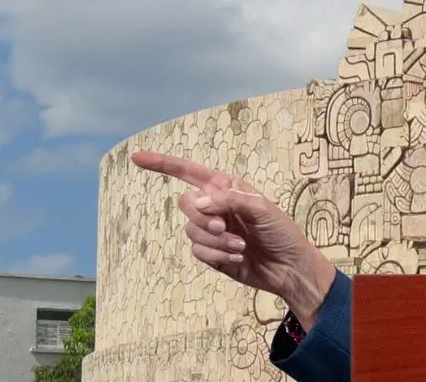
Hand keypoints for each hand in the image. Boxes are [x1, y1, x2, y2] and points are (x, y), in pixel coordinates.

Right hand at [131, 150, 336, 324]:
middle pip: (185, 203)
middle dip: (202, 217)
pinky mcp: (211, 253)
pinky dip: (216, 254)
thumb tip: (197, 202)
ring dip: (215, 241)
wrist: (289, 267)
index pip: (189, 172)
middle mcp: (215, 206)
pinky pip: (197, 250)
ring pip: (190, 230)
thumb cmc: (281, 232)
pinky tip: (237, 257)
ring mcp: (211, 231)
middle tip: (224, 227)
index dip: (162, 164)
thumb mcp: (261, 209)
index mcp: (226, 188)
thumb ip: (229, 200)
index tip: (137, 158)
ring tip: (240, 246)